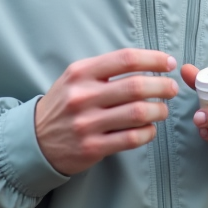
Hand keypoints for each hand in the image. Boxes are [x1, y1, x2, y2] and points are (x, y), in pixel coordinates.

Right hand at [36, 49, 177, 175]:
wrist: (35, 140)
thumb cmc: (64, 104)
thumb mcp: (75, 78)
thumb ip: (105, 69)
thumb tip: (148, 63)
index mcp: (81, 72)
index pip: (126, 59)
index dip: (153, 59)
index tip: (168, 62)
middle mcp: (83, 96)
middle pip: (136, 86)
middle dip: (162, 86)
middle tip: (171, 88)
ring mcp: (87, 123)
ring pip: (137, 113)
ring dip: (158, 110)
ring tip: (162, 109)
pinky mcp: (92, 147)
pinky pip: (131, 138)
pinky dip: (148, 132)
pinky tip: (150, 128)